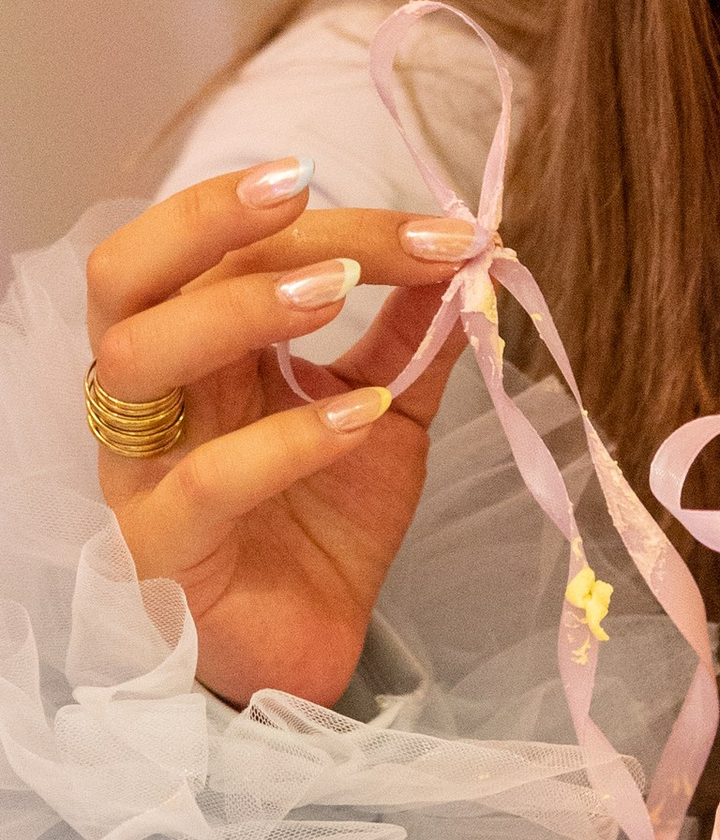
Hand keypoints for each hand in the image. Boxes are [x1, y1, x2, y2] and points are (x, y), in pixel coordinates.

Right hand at [86, 163, 482, 707]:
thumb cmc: (322, 525)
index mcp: (196, 348)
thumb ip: (411, 336)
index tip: (440, 228)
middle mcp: (153, 397)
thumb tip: (468, 251)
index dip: (325, 220)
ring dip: (235, 309)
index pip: (222, 249)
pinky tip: (361, 418)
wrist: (311, 650)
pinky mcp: (164, 551)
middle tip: (308, 189)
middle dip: (211, 219)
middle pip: (131, 275)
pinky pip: (203, 482)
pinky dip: (285, 439)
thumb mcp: (381, 412)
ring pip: (133, 358)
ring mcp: (143, 473)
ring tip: (336, 292)